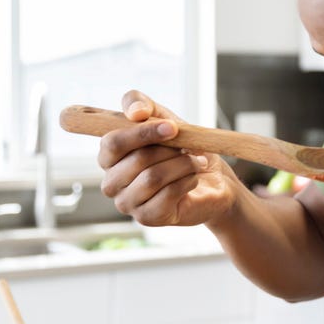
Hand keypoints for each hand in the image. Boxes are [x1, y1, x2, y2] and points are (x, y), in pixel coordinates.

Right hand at [97, 90, 240, 226]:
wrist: (213, 182)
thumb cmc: (184, 150)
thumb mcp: (164, 119)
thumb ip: (143, 105)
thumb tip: (134, 112)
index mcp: (110, 157)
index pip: (112, 143)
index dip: (143, 133)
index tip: (172, 127)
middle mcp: (112, 182)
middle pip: (137, 159)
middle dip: (170, 150)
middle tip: (188, 149)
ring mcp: (127, 203)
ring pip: (153, 177)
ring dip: (182, 165)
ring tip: (196, 162)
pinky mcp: (147, 218)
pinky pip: (167, 194)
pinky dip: (187, 181)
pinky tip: (193, 179)